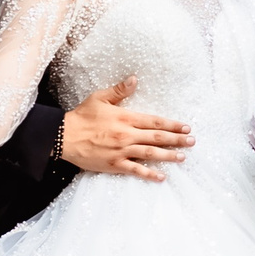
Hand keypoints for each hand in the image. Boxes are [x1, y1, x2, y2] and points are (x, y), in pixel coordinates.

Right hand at [59, 77, 192, 179]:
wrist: (62, 136)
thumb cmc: (81, 116)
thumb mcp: (99, 98)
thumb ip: (119, 90)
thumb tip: (134, 79)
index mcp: (125, 118)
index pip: (155, 122)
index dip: (172, 125)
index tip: (186, 127)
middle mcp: (126, 135)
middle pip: (157, 138)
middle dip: (177, 140)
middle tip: (192, 142)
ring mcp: (121, 151)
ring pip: (150, 153)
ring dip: (168, 155)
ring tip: (182, 157)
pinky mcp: (114, 164)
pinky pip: (136, 170)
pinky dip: (149, 174)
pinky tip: (162, 176)